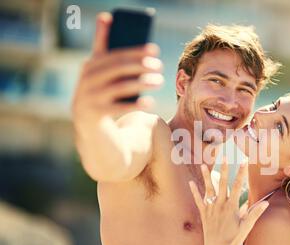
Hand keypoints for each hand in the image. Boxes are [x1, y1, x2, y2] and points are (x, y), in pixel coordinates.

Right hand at [71, 12, 163, 126]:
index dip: (135, 51)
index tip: (155, 50)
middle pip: (117, 68)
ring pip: (120, 87)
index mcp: (89, 66)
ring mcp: (89, 97)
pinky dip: (135, 104)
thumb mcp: (101, 77)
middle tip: (160, 66)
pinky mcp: (94, 115)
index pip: (115, 54)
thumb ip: (108, 54)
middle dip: (141, 65)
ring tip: (159, 81)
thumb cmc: (101, 98)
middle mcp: (86, 80)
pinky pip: (118, 108)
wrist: (89, 130)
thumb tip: (113, 27)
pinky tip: (151, 102)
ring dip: (142, 83)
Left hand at [189, 160, 269, 244]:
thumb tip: (266, 203)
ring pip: (208, 189)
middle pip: (222, 183)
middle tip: (225, 157)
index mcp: (232, 206)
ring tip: (204, 165)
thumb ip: (255, 213)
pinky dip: (194, 192)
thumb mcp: (247, 226)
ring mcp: (211, 209)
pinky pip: (198, 201)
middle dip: (224, 169)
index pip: (238, 185)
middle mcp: (220, 205)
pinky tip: (191, 183)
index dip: (241, 172)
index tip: (244, 161)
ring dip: (206, 177)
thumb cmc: (234, 239)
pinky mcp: (204, 214)